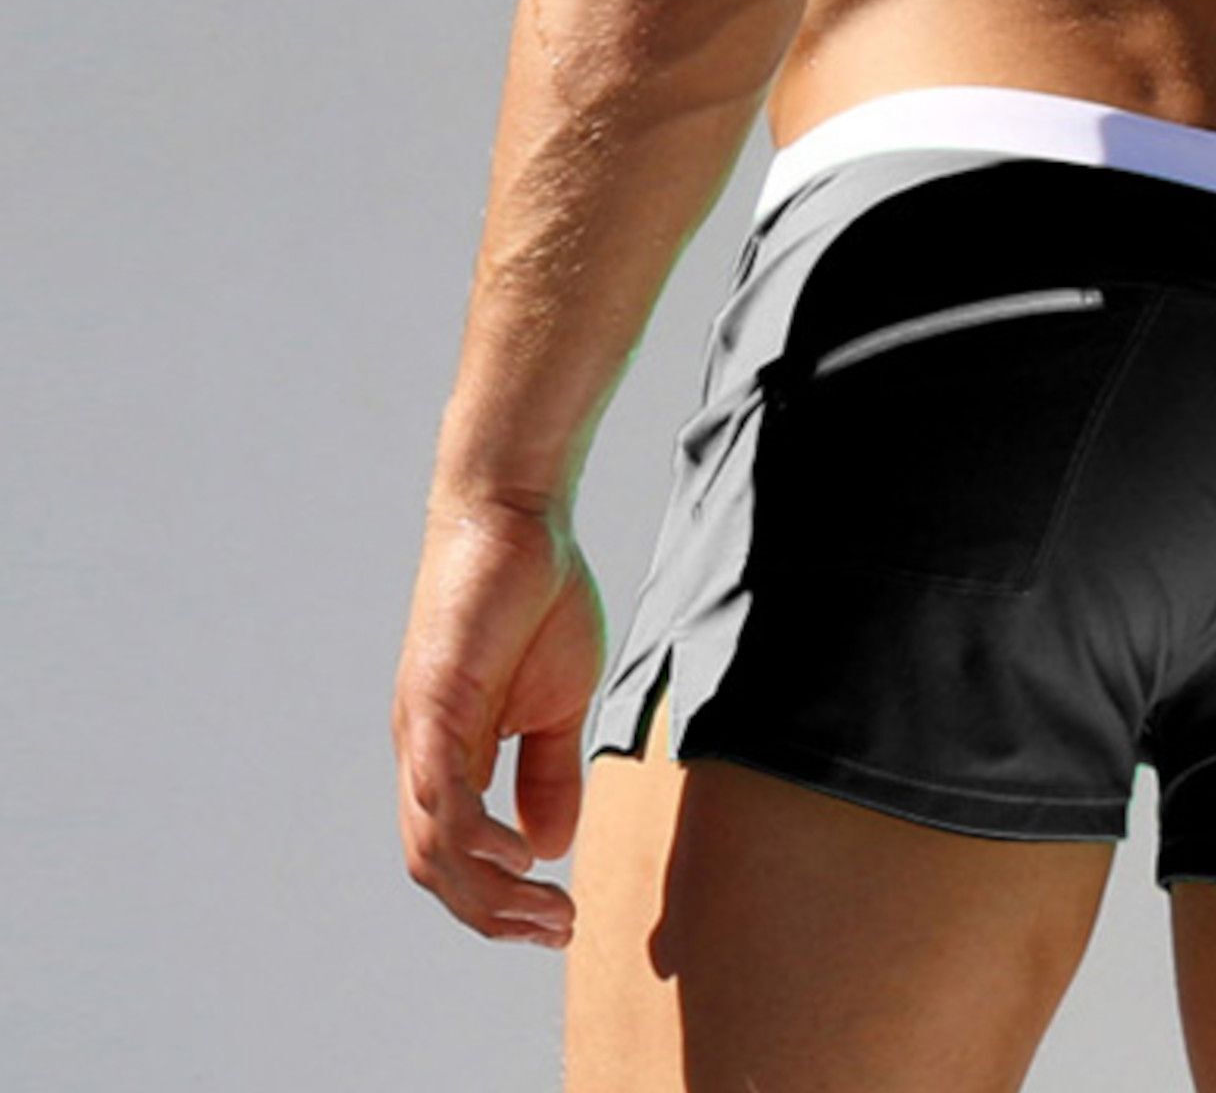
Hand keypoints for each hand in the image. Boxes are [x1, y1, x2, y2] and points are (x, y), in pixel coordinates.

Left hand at [391, 490, 603, 949]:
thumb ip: (547, 769)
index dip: (501, 903)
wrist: (516, 517)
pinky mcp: (434, 698)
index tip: (560, 921)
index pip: (457, 857)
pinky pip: (438, 787)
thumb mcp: (558, 700)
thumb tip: (548, 846)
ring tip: (545, 907)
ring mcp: (423, 728)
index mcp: (452, 754)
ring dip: (487, 892)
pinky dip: (472, 833)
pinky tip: (517, 855)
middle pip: (438, 867)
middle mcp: (425, 752)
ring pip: (434, 843)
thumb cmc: (535, 596)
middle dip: (496, 915)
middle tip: (557, 928)